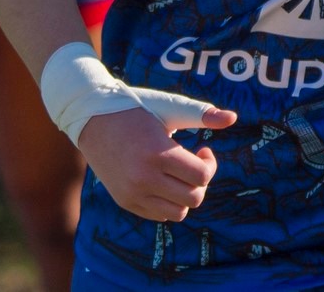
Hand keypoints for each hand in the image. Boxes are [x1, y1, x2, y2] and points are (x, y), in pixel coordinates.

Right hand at [75, 98, 236, 222]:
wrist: (89, 116)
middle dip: (200, 182)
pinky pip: (158, 215)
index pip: (201, 176)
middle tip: (192, 164)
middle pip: (194, 198)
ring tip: (178, 175)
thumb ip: (201, 114)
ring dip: (185, 195)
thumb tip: (233, 118)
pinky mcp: (125, 201)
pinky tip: (162, 181)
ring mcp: (132, 193)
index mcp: (158, 153)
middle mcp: (144, 178)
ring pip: (178, 212)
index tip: (202, 152)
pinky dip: (167, 203)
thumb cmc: (134, 109)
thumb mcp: (167, 107)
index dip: (209, 165)